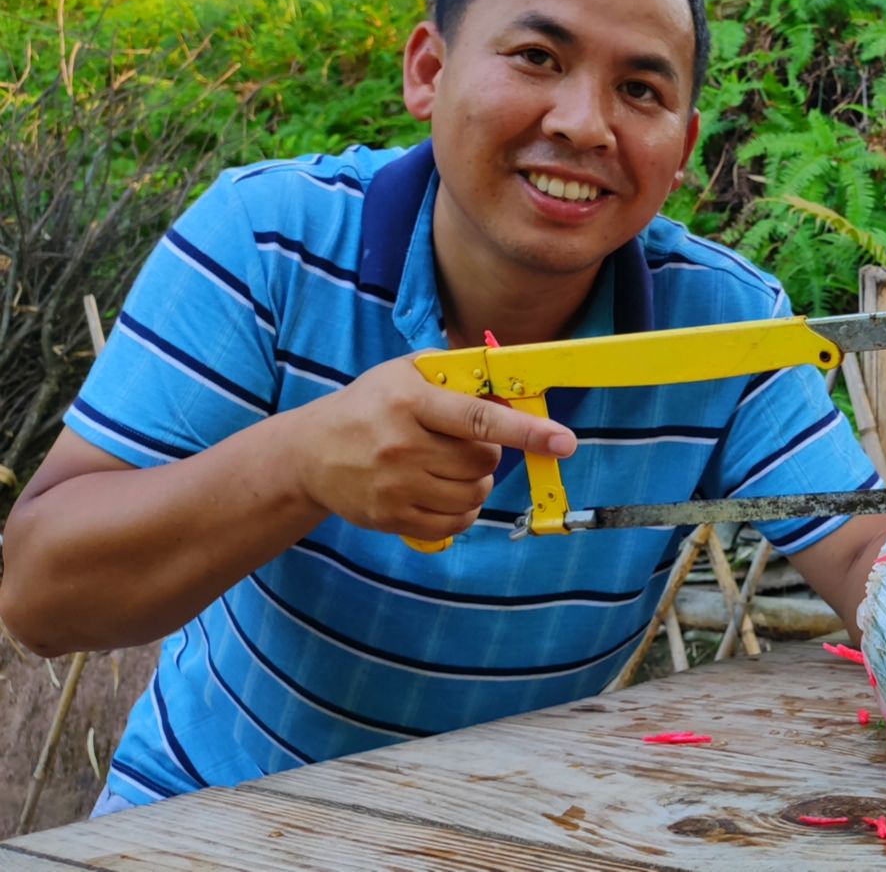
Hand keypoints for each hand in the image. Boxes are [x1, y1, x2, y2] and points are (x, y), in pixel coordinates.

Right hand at [291, 355, 576, 541]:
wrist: (309, 453)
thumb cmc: (369, 405)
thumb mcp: (406, 373)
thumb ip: (458, 375)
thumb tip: (514, 388)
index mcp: (410, 402)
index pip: (479, 419)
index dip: (526, 431)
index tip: (563, 440)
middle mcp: (402, 446)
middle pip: (482, 461)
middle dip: (490, 453)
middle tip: (469, 444)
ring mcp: (395, 486)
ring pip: (473, 494)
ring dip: (477, 482)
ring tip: (451, 467)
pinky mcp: (391, 517)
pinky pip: (454, 524)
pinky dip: (463, 511)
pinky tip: (445, 492)